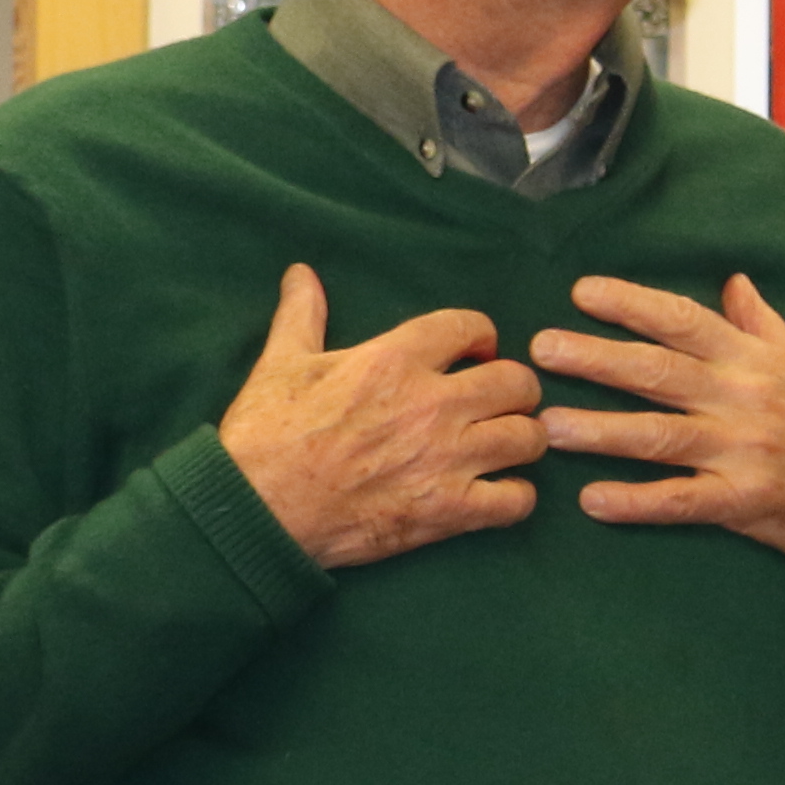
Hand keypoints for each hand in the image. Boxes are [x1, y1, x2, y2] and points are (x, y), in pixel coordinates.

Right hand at [216, 266, 542, 565]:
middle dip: (514, 388)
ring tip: (504, 444)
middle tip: (497, 401)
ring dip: (522, 438)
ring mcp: (446, 460)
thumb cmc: (265, 435)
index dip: (481, 336)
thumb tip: (301, 272)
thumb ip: (302, 314)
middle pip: (517, 382)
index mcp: (395, 360)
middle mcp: (432, 405)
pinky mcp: (448, 512)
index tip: (475, 353)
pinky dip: (516, 497)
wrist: (256, 510)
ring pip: (528, 438)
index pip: (469, 327)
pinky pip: (516, 501)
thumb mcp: (281, 362)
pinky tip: (498, 493)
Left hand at [529, 273, 784, 576]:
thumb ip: (762, 325)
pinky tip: (593, 500)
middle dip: (597, 358)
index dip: (631, 304)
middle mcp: (745, 399)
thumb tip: (735, 283)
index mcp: (754, 361)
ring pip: (660, 435)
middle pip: (659, 372)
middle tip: (542, 349)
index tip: (582, 292)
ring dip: (601, 430)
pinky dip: (636, 502)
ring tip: (550, 426)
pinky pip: (681, 501)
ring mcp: (744, 452)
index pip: (684, 322)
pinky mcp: (745, 501)